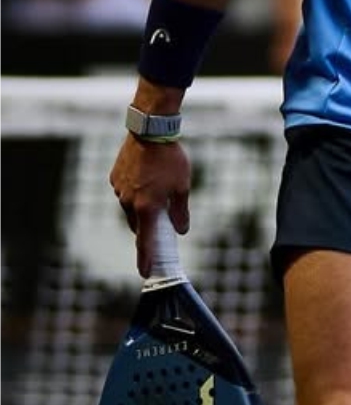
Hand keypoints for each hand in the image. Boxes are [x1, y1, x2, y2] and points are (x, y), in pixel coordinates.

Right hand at [109, 134, 191, 276]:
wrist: (149, 132)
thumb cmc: (170, 159)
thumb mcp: (183, 186)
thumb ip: (180, 211)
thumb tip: (181, 230)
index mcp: (147, 207)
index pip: (145, 241)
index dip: (146, 258)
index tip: (145, 272)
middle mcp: (129, 202)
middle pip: (137, 226)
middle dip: (148, 228)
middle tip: (161, 224)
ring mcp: (119, 190)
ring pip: (130, 209)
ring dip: (142, 208)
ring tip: (158, 191)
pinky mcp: (114, 178)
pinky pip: (125, 193)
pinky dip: (135, 193)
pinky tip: (147, 179)